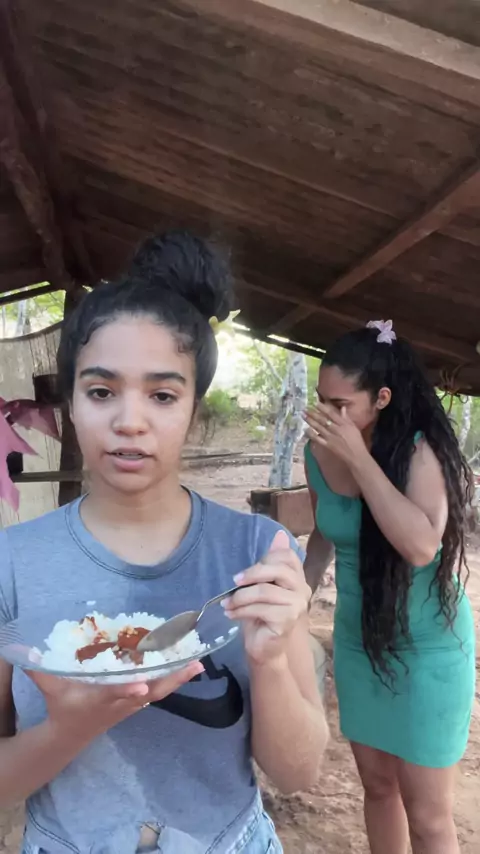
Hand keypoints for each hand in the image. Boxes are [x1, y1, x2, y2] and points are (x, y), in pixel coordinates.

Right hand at [27, 661, 202, 741]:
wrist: (72, 735)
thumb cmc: (63, 708)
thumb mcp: (51, 690)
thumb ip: (40, 671)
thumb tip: (23, 651)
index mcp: (99, 699)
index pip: (114, 695)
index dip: (127, 692)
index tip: (141, 686)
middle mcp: (121, 703)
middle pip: (150, 693)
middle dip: (171, 681)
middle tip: (194, 666)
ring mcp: (131, 704)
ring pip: (158, 691)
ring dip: (178, 678)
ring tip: (198, 663)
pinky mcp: (136, 702)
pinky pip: (158, 690)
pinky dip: (172, 679)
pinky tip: (187, 667)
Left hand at [223, 531, 309, 665]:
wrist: (264, 647)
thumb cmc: (261, 615)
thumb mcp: (261, 585)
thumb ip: (268, 564)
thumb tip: (280, 534)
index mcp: (298, 577)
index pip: (287, 556)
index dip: (265, 559)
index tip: (246, 573)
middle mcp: (303, 589)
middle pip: (278, 570)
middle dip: (252, 574)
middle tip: (234, 582)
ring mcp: (298, 605)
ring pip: (265, 591)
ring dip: (240, 597)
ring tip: (227, 604)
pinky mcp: (288, 620)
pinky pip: (260, 608)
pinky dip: (241, 610)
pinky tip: (232, 614)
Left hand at [304, 402, 368, 467]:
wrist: (356, 455)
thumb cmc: (356, 440)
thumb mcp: (353, 427)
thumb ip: (347, 417)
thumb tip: (342, 408)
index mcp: (343, 424)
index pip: (331, 414)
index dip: (323, 408)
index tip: (315, 403)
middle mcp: (336, 429)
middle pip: (323, 420)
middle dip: (313, 413)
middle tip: (305, 408)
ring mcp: (331, 437)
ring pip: (319, 427)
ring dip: (310, 421)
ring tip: (303, 416)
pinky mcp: (327, 445)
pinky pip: (317, 439)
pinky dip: (311, 434)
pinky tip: (306, 430)